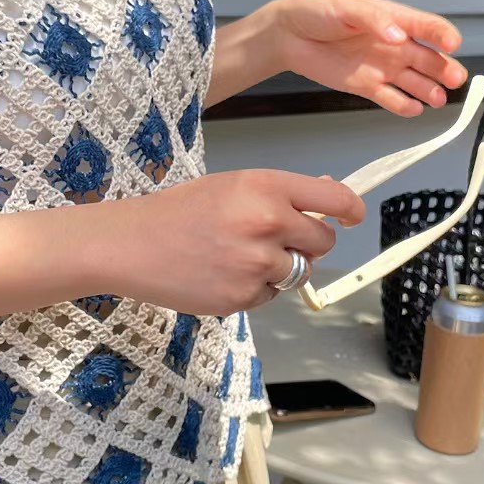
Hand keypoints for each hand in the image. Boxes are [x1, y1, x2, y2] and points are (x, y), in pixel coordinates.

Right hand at [109, 170, 364, 316]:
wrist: (130, 244)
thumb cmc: (178, 210)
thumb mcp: (230, 186)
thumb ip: (278, 195)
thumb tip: (327, 200)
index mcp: (266, 187)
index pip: (334, 198)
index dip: (350, 210)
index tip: (352, 217)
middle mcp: (268, 223)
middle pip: (322, 242)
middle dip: (307, 243)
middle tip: (276, 241)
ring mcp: (256, 264)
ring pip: (298, 272)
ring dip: (280, 268)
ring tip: (239, 257)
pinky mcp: (243, 297)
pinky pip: (270, 296)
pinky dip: (254, 289)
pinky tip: (221, 275)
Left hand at [271, 0, 467, 116]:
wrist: (288, 35)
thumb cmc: (316, 11)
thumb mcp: (345, 7)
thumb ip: (374, 20)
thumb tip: (397, 35)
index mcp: (393, 19)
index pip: (427, 26)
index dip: (443, 35)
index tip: (453, 43)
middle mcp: (394, 44)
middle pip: (428, 58)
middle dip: (444, 68)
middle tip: (455, 78)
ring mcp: (382, 66)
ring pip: (414, 81)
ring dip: (430, 90)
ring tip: (439, 99)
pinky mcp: (367, 85)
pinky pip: (391, 98)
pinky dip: (404, 105)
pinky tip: (415, 109)